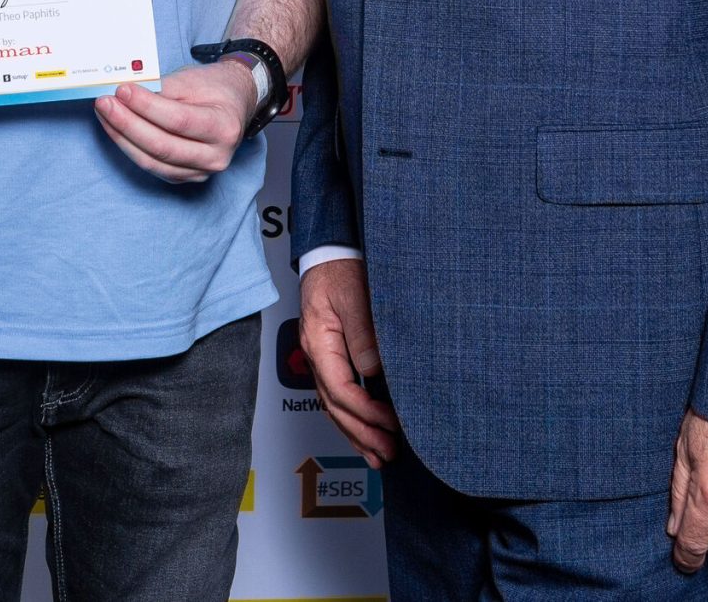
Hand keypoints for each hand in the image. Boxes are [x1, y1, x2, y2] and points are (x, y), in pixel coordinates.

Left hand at [94, 61, 257, 183]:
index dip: (147, 107)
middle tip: (105, 103)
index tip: (122, 90)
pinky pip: (151, 166)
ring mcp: (200, 172)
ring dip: (122, 137)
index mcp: (225, 128)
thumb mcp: (193, 79)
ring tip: (104, 113)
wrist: (233, 104)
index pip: (179, 121)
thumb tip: (125, 93)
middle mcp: (216, 156)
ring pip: (152, 161)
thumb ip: (161, 88)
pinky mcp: (184, 177)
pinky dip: (129, 147)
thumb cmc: (214, 89)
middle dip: (127, 124)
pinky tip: (115, 128)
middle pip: (162, 146)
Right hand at [299, 257, 399, 467]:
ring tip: (377, 455)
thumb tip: (374, 371)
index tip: (392, 424)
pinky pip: (336, 395)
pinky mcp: (328, 356)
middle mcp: (314, 354)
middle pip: (335, 406)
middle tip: (388, 453)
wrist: (329, 252)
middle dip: (362, 434)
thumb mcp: (356, 297)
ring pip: (333, 406)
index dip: (368, 413)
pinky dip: (350, 417)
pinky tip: (363, 430)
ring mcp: (319, 357)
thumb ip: (364, 335)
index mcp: (319, 342)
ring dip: (355, 433)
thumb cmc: (340, 269)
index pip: (342, 390)